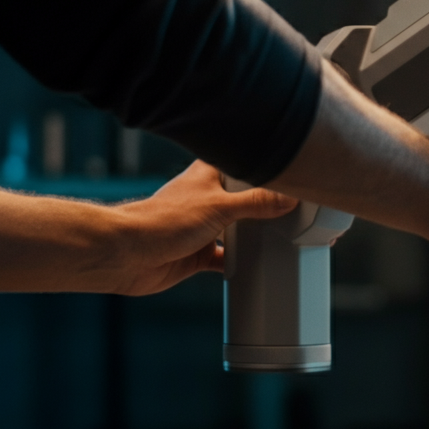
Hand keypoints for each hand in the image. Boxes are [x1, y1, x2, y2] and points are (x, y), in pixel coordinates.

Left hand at [110, 161, 297, 294]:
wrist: (127, 256)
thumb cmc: (162, 220)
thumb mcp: (219, 207)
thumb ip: (256, 202)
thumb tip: (290, 197)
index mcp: (211, 173)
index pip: (248, 162)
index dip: (270, 166)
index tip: (298, 171)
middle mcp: (209, 196)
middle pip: (249, 197)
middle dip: (271, 203)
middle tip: (302, 208)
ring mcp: (205, 225)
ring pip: (240, 227)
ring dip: (258, 234)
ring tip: (289, 236)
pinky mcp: (200, 252)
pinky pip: (228, 257)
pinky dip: (242, 261)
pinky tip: (260, 265)